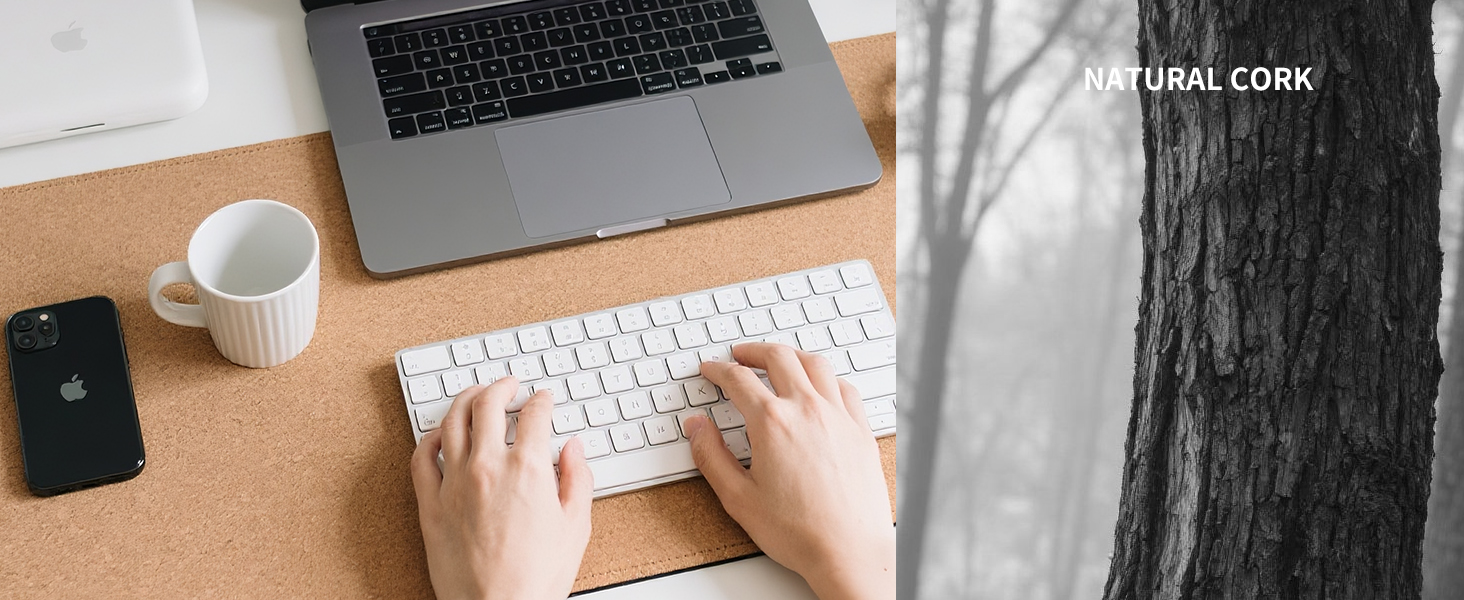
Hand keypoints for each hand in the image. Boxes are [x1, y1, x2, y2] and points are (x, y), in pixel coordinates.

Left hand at [411, 378, 592, 599]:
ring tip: (477, 394)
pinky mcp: (431, 504)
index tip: (544, 400)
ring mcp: (454, 482)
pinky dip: (430, 437)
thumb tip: (574, 449)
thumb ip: (578, 478)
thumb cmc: (536, 578)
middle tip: (510, 384)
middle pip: (489, 404)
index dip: (543, 400)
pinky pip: (421, 457)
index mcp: (528, 469)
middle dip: (503, 386)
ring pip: (453, 421)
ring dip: (467, 399)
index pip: (536, 414)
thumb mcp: (577, 526)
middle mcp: (488, 467)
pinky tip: (440, 433)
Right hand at [688, 343, 894, 599]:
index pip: (738, 380)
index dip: (718, 370)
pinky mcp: (860, 429)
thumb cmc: (798, 531)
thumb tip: (696, 426)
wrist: (848, 551)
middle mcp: (807, 410)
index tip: (711, 370)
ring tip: (778, 360)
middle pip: (778, 358)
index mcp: (772, 423)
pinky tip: (820, 385)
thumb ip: (711, 456)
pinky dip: (827, 377)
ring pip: (815, 364)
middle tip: (739, 355)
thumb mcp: (737, 497)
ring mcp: (838, 416)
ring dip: (791, 355)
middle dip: (753, 351)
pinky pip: (845, 387)